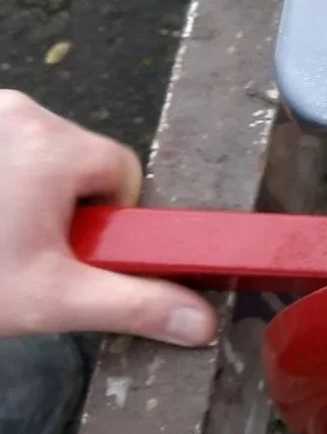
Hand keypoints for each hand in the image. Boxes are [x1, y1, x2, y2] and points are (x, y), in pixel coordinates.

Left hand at [0, 89, 217, 344]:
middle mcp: (21, 113)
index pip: (120, 171)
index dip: (103, 218)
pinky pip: (2, 143)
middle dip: (61, 204)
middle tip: (23, 250)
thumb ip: (133, 305)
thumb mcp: (51, 299)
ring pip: (35, 151)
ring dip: (25, 190)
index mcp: (56, 148)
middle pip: (76, 157)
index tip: (69, 249)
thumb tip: (200, 321)